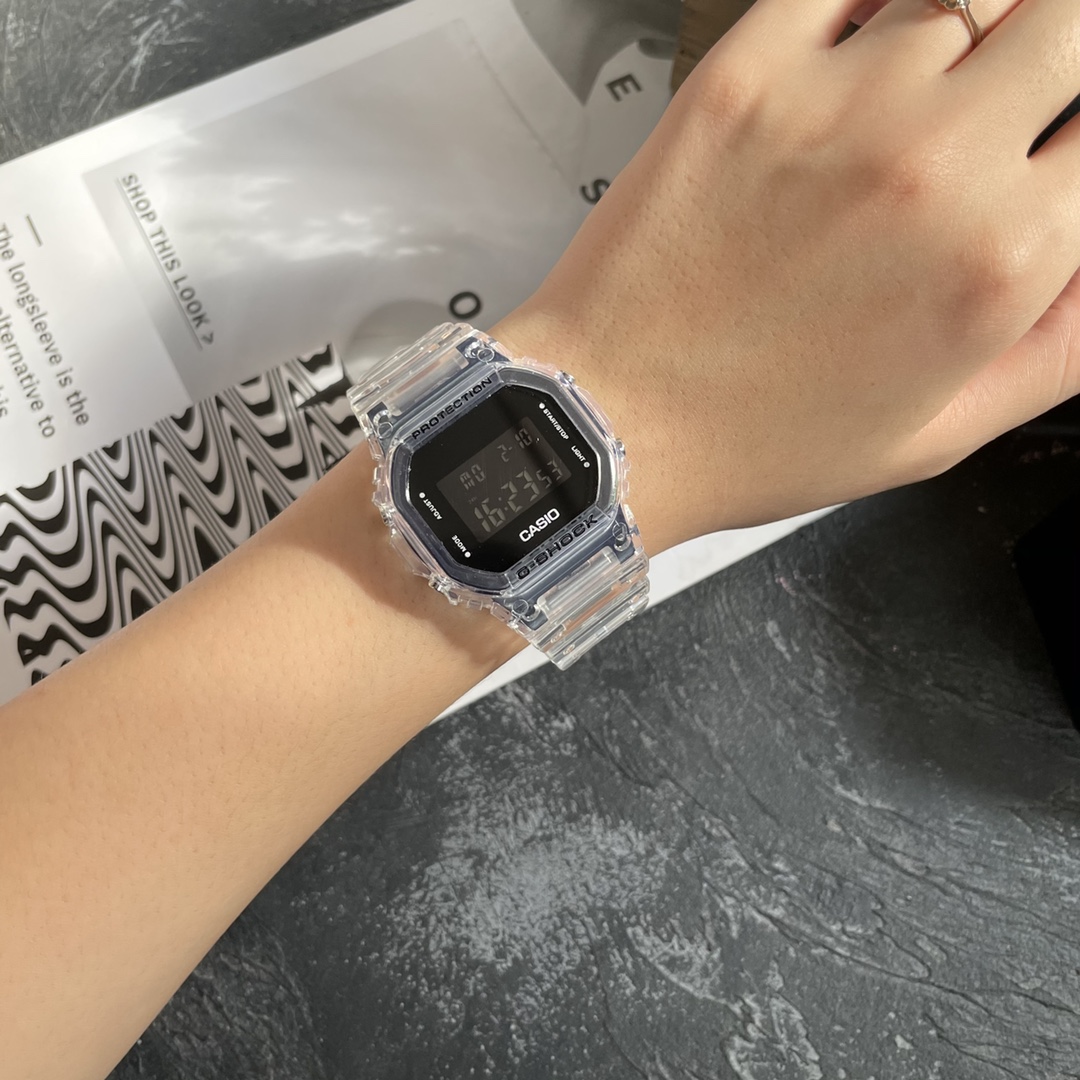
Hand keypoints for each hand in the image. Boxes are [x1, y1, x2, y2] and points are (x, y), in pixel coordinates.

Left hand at [494, 0, 1079, 551]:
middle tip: (1002, 101)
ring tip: (922, 95)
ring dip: (965, 31)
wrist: (615, 421)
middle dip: (1051, 58)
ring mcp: (837, 105)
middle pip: (1066, 22)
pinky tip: (867, 40)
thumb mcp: (940, 432)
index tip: (1048, 147)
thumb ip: (1062, 341)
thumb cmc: (757, 438)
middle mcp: (936, 163)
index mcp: (1003, 258)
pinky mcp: (745, 76)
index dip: (1073, 137)